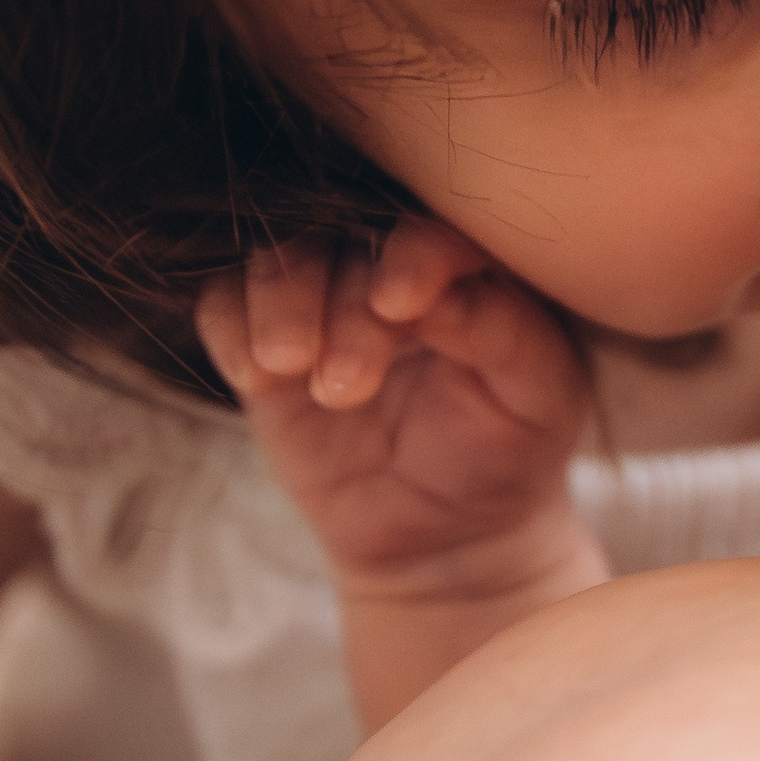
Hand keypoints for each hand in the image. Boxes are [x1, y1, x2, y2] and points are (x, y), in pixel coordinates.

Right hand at [196, 219, 605, 610]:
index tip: (398, 305)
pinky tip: (257, 379)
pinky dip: (229, 328)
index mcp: (469, 262)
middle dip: (338, 303)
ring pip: (278, 257)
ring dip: (278, 304)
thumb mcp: (535, 398)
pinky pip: (224, 303)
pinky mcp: (266, 342)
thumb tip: (437, 297)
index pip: (437, 227)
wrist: (443, 532)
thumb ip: (500, 334)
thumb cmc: (507, 448)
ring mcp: (323, 298)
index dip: (414, 254)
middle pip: (345, 236)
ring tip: (290, 369)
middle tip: (347, 384)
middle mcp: (391, 264)